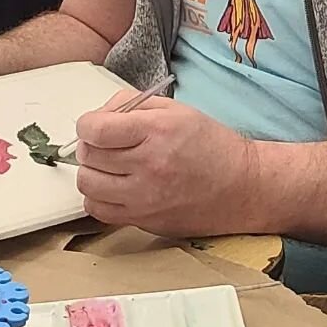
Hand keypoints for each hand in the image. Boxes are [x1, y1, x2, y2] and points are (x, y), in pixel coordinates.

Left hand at [73, 93, 259, 237]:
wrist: (240, 187)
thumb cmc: (211, 144)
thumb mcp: (177, 110)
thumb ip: (133, 105)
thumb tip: (99, 116)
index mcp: (157, 132)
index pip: (97, 130)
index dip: (87, 124)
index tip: (93, 124)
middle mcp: (148, 166)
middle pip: (89, 156)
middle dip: (89, 145)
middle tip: (103, 142)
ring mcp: (144, 198)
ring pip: (88, 185)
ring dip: (91, 171)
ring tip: (108, 165)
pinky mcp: (143, 221)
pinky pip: (99, 211)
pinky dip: (98, 197)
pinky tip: (114, 186)